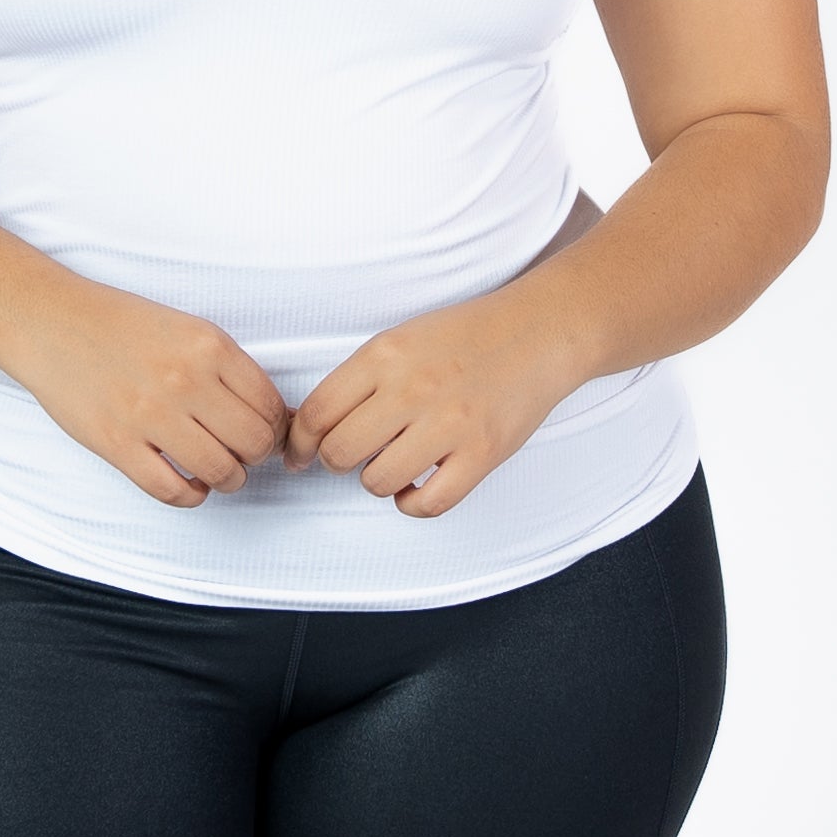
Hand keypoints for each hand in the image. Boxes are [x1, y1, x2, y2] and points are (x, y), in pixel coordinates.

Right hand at [0, 273, 291, 508]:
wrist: (52, 322)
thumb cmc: (121, 325)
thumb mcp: (187, 328)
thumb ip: (228, 368)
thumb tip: (271, 415)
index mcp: (209, 346)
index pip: (270, 405)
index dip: (276, 427)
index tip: (266, 434)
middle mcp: (185, 380)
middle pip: (254, 443)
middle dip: (255, 456)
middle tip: (241, 453)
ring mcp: (150, 414)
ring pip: (220, 471)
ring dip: (227, 480)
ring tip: (216, 470)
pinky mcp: (116, 443)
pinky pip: (171, 490)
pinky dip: (190, 497)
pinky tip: (188, 484)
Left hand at [281, 292, 570, 517]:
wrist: (537, 333)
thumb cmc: (464, 337)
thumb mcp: (400, 339)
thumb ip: (358, 379)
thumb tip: (310, 428)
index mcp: (385, 355)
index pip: (316, 413)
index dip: (298, 443)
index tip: (300, 455)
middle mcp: (412, 388)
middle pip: (340, 452)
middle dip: (336, 461)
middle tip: (351, 456)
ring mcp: (450, 423)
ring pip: (378, 481)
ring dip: (377, 480)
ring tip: (394, 463)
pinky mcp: (482, 453)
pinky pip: (428, 503)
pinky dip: (413, 503)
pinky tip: (417, 486)